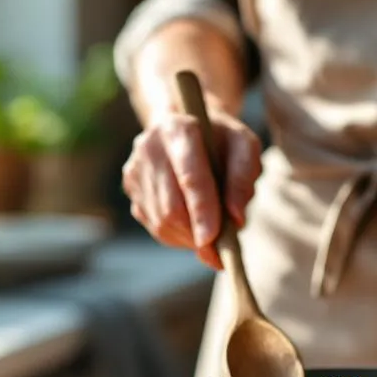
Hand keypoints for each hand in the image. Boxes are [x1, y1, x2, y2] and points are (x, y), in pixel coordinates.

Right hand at [122, 110, 261, 268]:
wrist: (189, 131)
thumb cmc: (222, 140)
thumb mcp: (244, 146)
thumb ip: (244, 177)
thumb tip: (236, 219)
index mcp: (178, 128)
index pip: (189, 176)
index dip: (201, 209)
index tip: (212, 238)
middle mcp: (149, 147)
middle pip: (171, 206)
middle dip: (197, 232)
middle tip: (220, 247)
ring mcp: (135, 169)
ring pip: (162, 221)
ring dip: (190, 237)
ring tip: (210, 229)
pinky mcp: (131, 189)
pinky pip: (155, 226)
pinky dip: (179, 235)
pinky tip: (193, 223)